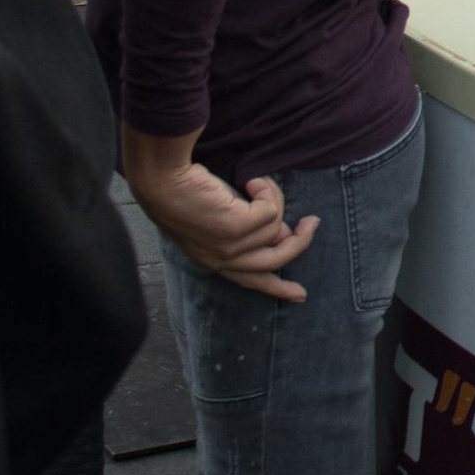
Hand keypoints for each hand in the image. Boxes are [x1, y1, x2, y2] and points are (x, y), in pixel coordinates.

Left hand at [126, 162, 318, 301]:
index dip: (278, 288)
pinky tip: (250, 180)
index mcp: (214, 260)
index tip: (300, 295)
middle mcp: (222, 259)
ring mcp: (229, 246)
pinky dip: (266, 189)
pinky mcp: (235, 229)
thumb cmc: (186, 191)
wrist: (162, 179)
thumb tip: (284, 232)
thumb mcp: (221, 217)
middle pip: (276, 260)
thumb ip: (249, 231)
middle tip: (312, 221)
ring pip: (276, 227)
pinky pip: (271, 209)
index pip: (251, 281)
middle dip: (300, 242)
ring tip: (253, 183)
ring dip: (272, 197)